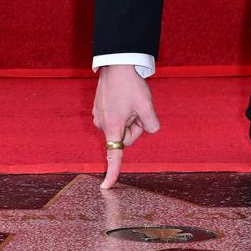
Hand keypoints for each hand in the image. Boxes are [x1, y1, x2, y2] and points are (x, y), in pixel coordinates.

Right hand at [92, 64, 159, 188]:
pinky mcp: (99, 107)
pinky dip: (123, 110)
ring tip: (131, 99)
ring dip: (130, 116)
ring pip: (121, 125)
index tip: (106, 187)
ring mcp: (99, 115)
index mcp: (113, 126)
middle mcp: (102, 124)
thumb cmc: (131, 84)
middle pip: (125, 136)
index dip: (112, 172)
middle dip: (135, 125)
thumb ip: (151, 124)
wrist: (117, 63)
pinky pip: (115, 116)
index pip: (114, 155)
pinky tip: (125, 96)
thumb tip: (151, 130)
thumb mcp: (146, 105)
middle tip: (139, 108)